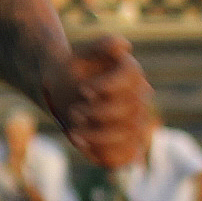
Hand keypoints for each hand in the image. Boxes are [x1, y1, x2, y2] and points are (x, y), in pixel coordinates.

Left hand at [48, 36, 150, 168]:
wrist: (62, 90)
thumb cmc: (71, 70)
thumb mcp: (78, 53)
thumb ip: (100, 45)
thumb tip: (123, 45)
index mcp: (131, 73)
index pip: (132, 78)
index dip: (109, 86)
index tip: (84, 90)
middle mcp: (139, 98)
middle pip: (131, 110)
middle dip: (98, 113)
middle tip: (74, 111)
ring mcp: (135, 122)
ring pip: (128, 136)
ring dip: (98, 136)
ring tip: (73, 131)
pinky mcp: (125, 143)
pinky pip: (124, 156)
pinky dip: (103, 153)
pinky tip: (80, 144)